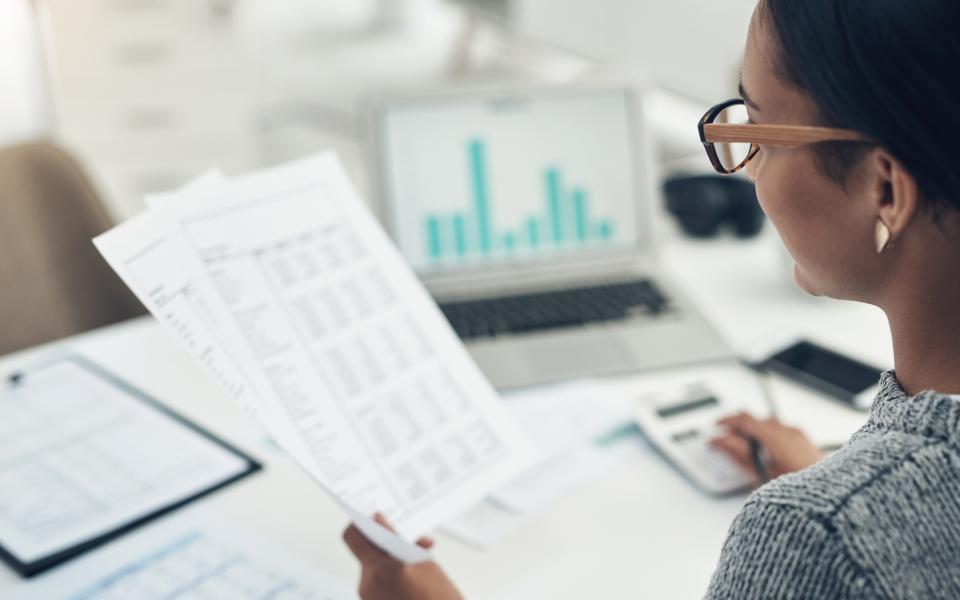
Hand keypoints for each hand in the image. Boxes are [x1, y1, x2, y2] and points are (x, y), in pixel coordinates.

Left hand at [342, 513, 463, 599]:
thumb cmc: (438, 596)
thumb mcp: (422, 560)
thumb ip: (396, 538)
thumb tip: (379, 519)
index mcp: (379, 569)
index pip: (353, 536)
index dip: (361, 523)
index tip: (375, 517)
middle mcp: (368, 584)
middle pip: (365, 551)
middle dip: (384, 541)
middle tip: (409, 539)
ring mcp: (368, 597)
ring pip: (372, 565)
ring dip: (389, 558)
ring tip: (415, 563)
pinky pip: (375, 580)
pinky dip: (389, 573)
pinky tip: (410, 576)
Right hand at [711, 412, 824, 483]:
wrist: (831, 499)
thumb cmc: (802, 492)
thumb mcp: (761, 474)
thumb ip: (738, 454)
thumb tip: (722, 442)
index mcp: (776, 436)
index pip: (745, 418)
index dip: (727, 421)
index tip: (716, 427)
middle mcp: (789, 432)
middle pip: (757, 421)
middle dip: (739, 428)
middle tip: (726, 440)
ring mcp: (800, 436)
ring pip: (770, 427)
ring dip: (754, 434)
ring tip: (744, 450)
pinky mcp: (806, 443)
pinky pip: (782, 433)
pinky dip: (768, 438)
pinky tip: (764, 453)